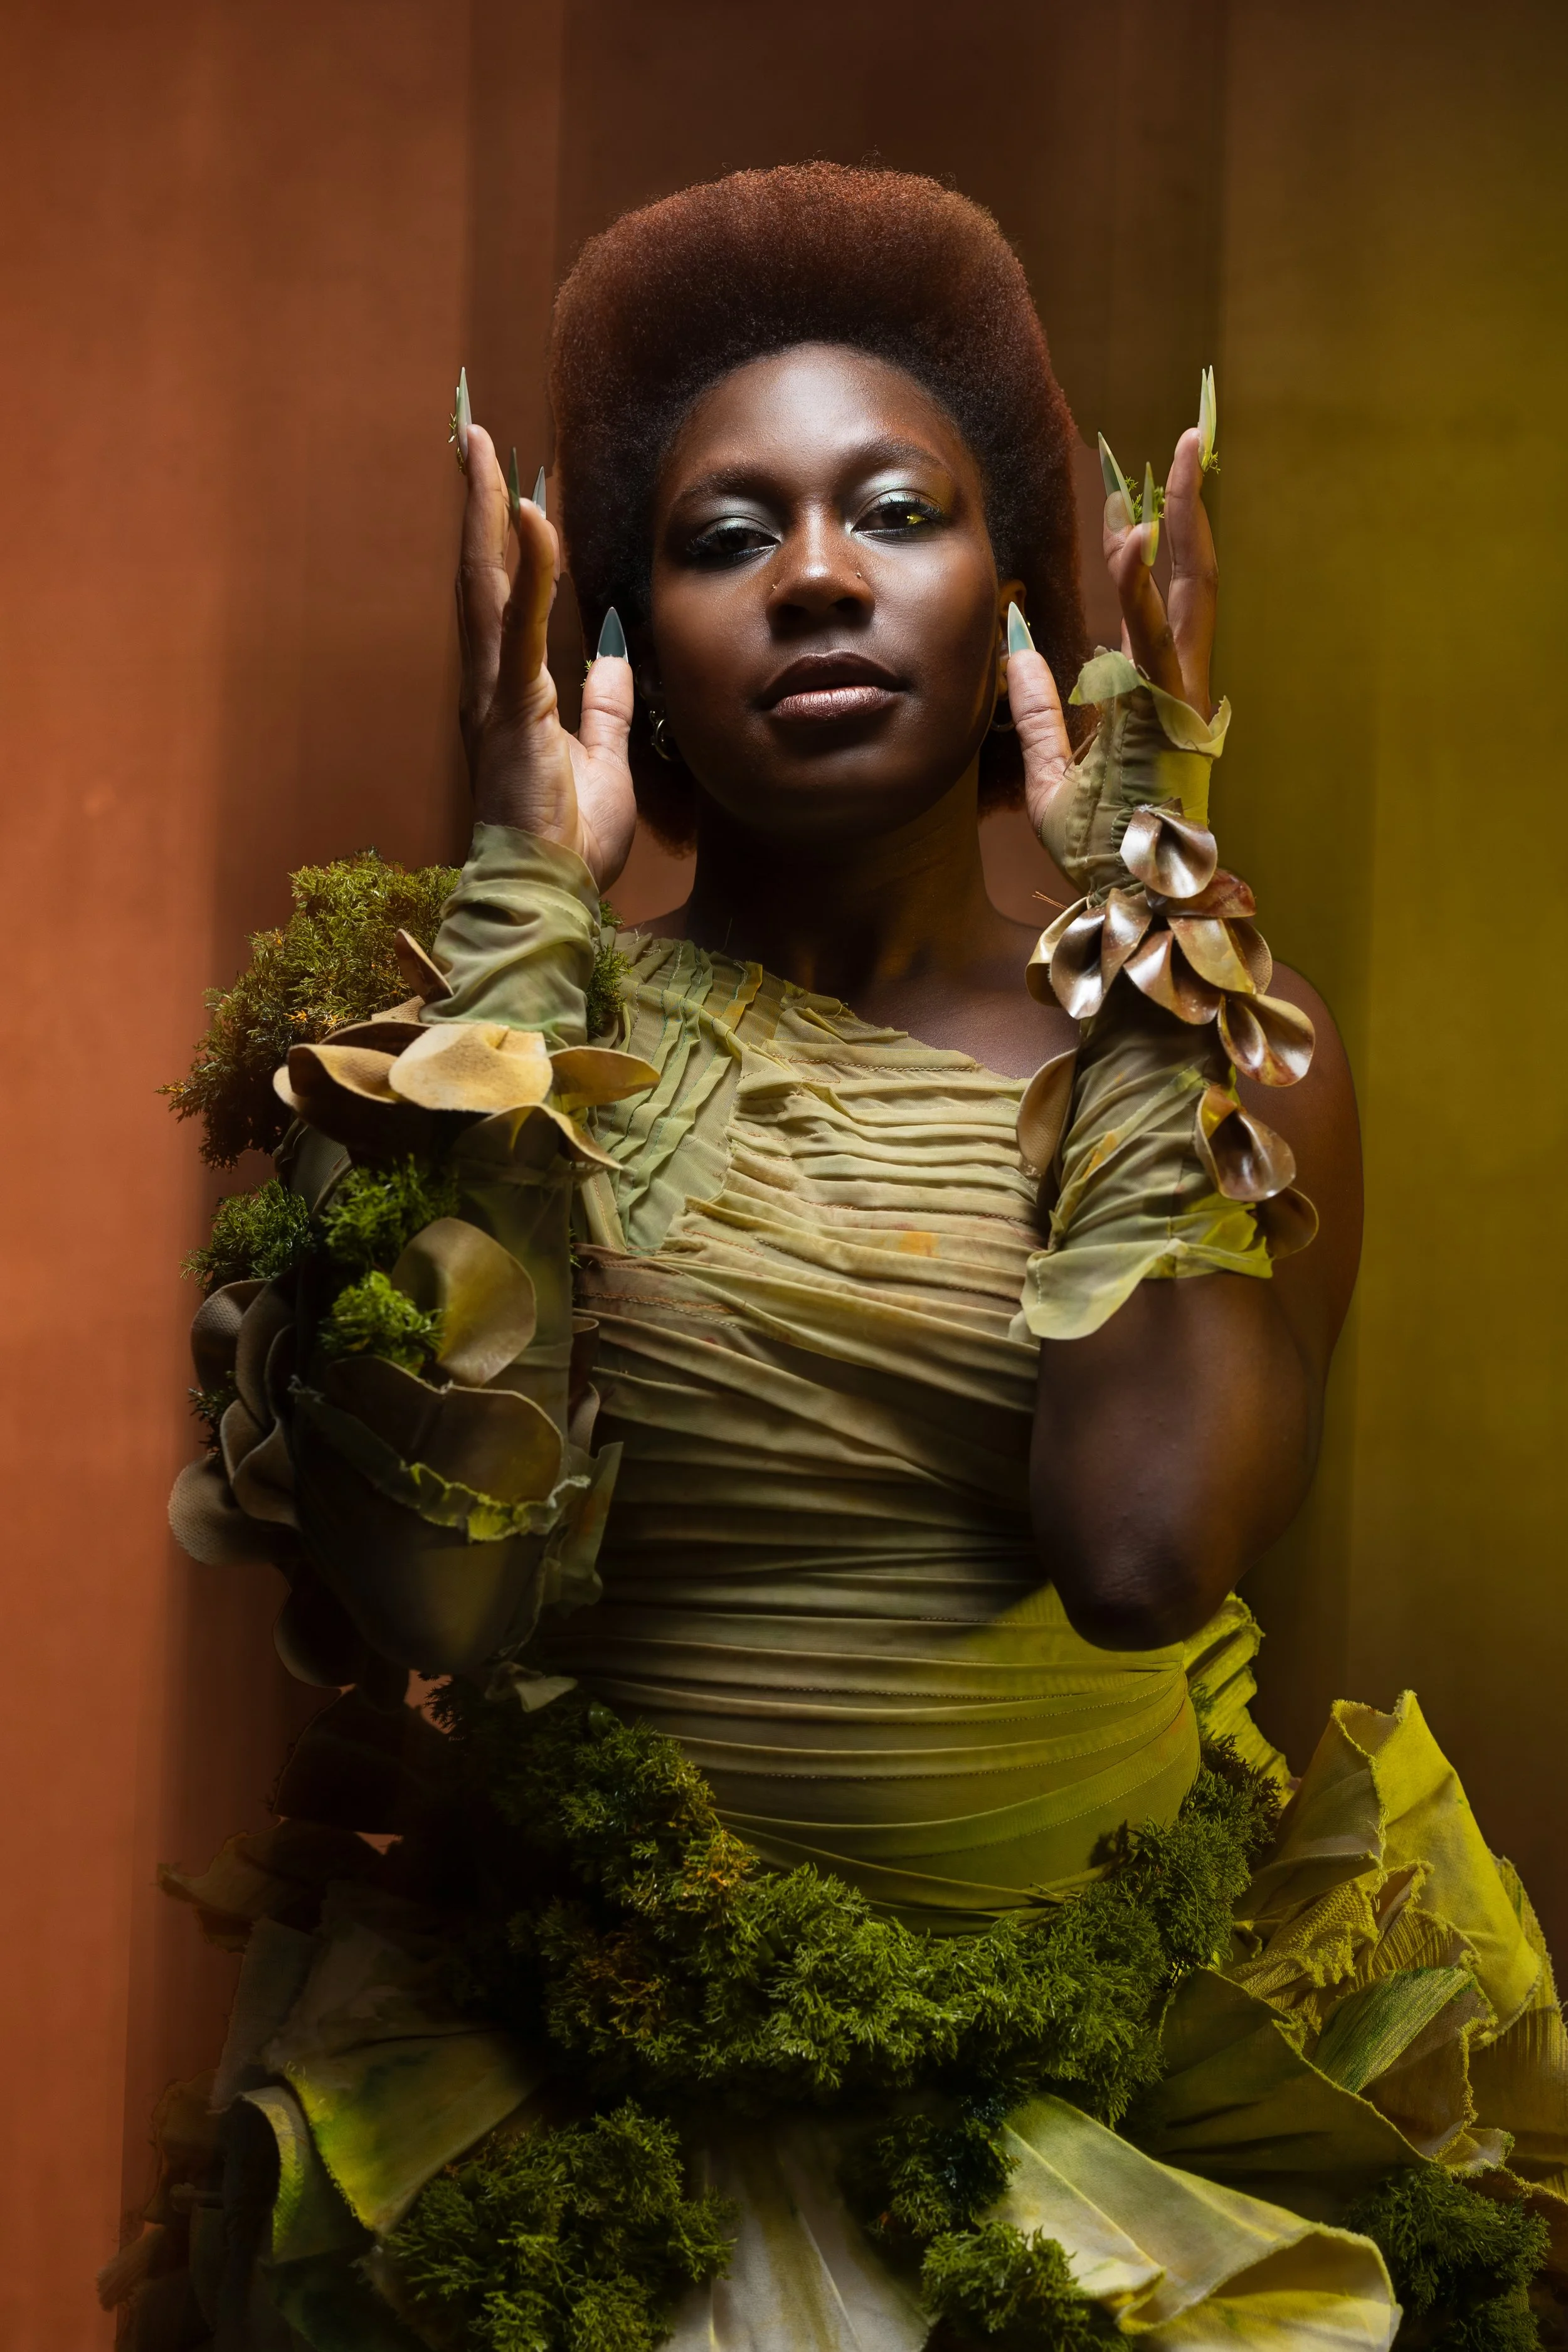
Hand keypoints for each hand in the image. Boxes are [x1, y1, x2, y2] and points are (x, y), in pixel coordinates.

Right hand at [455, 420, 636, 890]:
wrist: (550, 895)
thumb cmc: (568, 842)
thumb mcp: (604, 760)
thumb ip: (604, 707)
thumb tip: (610, 656)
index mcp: (515, 694)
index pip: (507, 596)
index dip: (508, 536)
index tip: (513, 478)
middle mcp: (493, 684)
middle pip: (481, 572)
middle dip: (478, 500)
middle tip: (474, 432)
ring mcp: (497, 694)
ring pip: (486, 583)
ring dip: (488, 511)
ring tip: (486, 447)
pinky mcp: (514, 709)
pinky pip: (520, 625)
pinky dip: (527, 568)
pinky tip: (532, 517)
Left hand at [1003, 424, 1218, 844]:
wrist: (1123, 908)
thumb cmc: (1096, 852)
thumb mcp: (1047, 773)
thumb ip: (1037, 708)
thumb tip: (1015, 645)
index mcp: (1151, 697)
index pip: (1151, 604)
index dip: (1142, 547)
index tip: (1126, 496)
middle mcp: (1177, 690)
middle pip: (1188, 581)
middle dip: (1190, 510)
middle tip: (1187, 440)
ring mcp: (1182, 703)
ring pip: (1186, 596)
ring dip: (1182, 525)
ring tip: (1176, 458)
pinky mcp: (1174, 722)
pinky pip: (1159, 643)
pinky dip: (1143, 590)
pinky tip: (1132, 540)